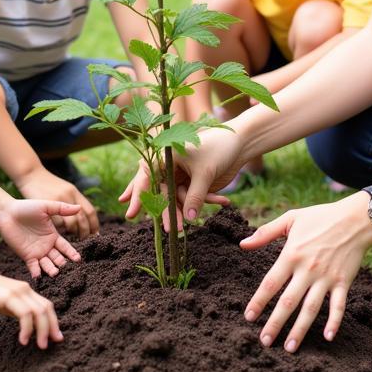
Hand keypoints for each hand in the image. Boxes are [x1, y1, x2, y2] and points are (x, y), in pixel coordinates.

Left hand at [0, 199, 82, 276]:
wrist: (7, 213)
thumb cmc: (26, 207)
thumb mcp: (46, 207)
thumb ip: (62, 209)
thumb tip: (79, 207)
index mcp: (53, 235)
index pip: (65, 247)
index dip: (71, 253)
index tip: (78, 259)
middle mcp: (47, 246)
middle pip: (58, 257)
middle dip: (62, 263)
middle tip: (66, 267)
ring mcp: (37, 252)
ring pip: (47, 264)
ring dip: (51, 269)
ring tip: (55, 273)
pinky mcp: (26, 255)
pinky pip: (33, 266)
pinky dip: (36, 272)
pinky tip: (39, 276)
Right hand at [0, 267, 62, 347]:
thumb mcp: (4, 303)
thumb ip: (16, 310)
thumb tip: (26, 323)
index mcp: (25, 291)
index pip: (46, 305)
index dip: (53, 321)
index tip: (55, 337)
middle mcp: (25, 290)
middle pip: (47, 308)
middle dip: (52, 327)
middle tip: (53, 343)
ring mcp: (18, 292)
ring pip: (39, 311)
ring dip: (42, 330)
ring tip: (41, 346)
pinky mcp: (9, 296)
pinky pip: (25, 313)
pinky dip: (27, 328)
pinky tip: (23, 340)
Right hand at [15, 167, 99, 238]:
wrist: (31, 175)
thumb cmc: (48, 185)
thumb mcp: (65, 189)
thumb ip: (74, 201)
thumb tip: (85, 217)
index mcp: (74, 192)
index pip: (90, 211)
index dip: (94, 225)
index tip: (95, 234)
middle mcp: (69, 196)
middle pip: (83, 219)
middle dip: (85, 232)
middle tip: (84, 239)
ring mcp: (58, 201)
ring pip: (71, 223)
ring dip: (73, 233)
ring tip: (73, 238)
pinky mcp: (46, 206)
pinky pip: (57, 224)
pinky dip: (60, 230)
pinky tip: (59, 234)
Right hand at [118, 126, 241, 222]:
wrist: (240, 142)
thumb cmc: (218, 149)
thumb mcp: (205, 173)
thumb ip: (195, 196)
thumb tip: (187, 219)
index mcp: (165, 156)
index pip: (146, 176)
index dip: (137, 195)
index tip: (131, 214)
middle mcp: (170, 166)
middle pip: (161, 192)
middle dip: (167, 211)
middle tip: (170, 229)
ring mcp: (181, 176)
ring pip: (176, 199)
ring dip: (184, 211)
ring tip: (187, 227)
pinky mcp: (193, 183)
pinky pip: (192, 197)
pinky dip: (206, 201)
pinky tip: (224, 201)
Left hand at [239, 193, 371, 352]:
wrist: (355, 219)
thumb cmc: (320, 217)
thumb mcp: (291, 219)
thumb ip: (265, 232)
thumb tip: (242, 244)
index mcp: (291, 254)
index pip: (271, 283)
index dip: (258, 301)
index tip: (249, 317)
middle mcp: (308, 269)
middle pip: (288, 302)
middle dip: (275, 323)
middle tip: (264, 341)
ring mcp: (326, 278)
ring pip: (310, 308)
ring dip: (299, 329)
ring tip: (289, 347)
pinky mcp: (343, 282)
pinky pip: (338, 306)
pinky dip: (334, 321)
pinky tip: (328, 337)